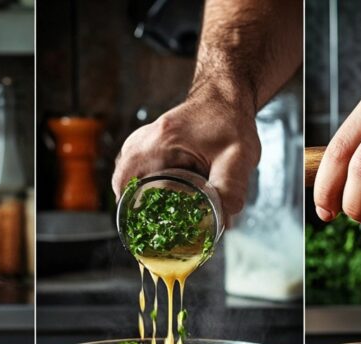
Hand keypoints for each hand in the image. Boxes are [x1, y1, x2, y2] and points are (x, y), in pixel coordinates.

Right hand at [112, 83, 260, 215]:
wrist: (224, 97)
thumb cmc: (229, 122)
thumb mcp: (237, 156)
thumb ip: (231, 188)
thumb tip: (224, 222)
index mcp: (159, 143)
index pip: (125, 184)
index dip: (132, 212)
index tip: (146, 229)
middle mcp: (141, 141)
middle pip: (123, 185)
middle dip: (136, 209)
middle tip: (157, 226)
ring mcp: (139, 141)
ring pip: (125, 179)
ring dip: (139, 198)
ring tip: (159, 214)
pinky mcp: (143, 145)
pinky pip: (132, 171)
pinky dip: (142, 187)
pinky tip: (159, 197)